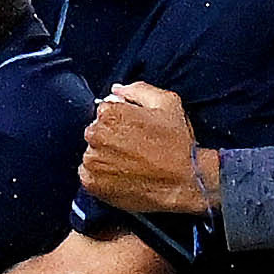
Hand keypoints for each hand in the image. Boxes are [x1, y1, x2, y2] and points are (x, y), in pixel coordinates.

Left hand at [78, 83, 209, 217]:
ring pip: (93, 153)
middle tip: (135, 149)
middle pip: (96, 132)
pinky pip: (90, 175)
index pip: (105, 110)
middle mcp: (96, 136)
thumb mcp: (167, 104)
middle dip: (112, 138)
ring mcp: (92, 161)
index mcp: (110, 113)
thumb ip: (138, 90)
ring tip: (132, 164)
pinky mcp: (91, 183)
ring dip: (106, 157)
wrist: (183, 184)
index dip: (122, 120)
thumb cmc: (177, 145)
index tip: (135, 131)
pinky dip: (103, 176)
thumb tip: (118, 90)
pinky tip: (124, 176)